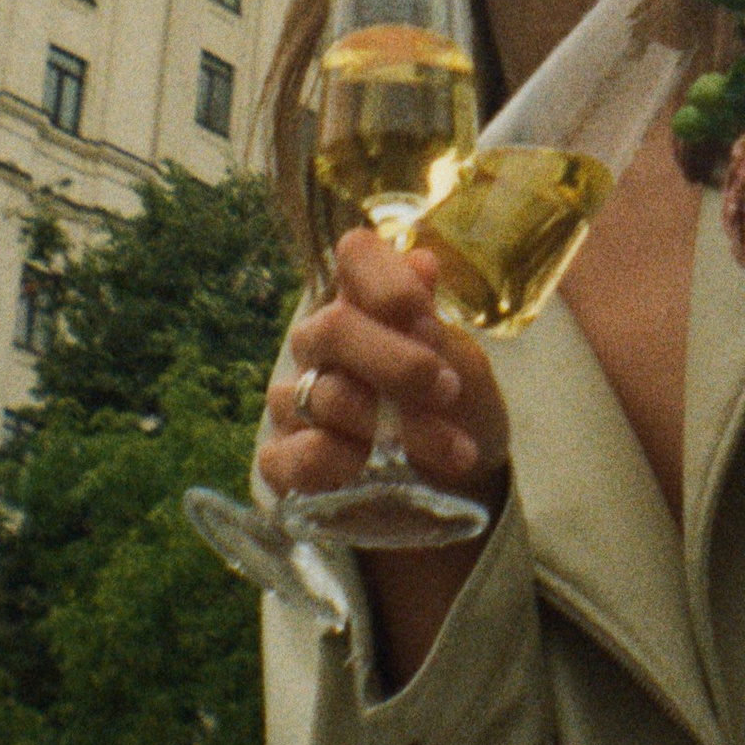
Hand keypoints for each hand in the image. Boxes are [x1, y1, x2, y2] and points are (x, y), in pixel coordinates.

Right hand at [257, 226, 511, 511]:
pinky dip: (338, 462)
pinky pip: (294, 454)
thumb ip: (433, 324)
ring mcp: (294, 400)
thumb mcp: (462, 367)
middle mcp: (321, 345)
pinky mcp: (282, 459)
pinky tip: (371, 470)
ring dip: (398, 426)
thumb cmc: (458, 412)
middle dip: (398, 362)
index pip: (355, 255)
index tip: (428, 320)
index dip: (387, 281)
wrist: (460, 490)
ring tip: (454, 450)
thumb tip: (422, 262)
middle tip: (448, 391)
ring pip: (325, 396)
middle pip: (333, 327)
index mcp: (367, 305)